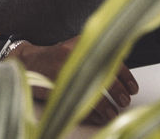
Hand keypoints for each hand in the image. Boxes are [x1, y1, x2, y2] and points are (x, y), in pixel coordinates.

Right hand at [12, 36, 138, 125]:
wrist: (27, 61)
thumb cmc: (54, 57)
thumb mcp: (76, 49)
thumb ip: (96, 57)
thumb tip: (120, 76)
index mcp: (84, 45)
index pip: (112, 59)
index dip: (126, 77)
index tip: (132, 89)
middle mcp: (77, 55)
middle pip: (106, 76)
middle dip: (118, 92)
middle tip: (124, 101)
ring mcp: (66, 70)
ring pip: (94, 91)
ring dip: (106, 106)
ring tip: (112, 112)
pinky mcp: (58, 84)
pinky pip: (79, 101)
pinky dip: (91, 111)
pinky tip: (98, 115)